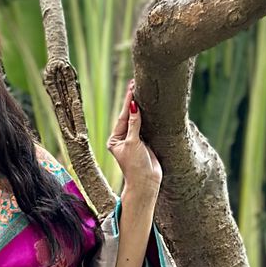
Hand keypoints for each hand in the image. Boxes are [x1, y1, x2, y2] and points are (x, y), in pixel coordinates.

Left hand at [107, 79, 160, 195]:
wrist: (147, 183)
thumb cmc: (135, 166)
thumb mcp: (133, 143)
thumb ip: (134, 124)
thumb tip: (133, 106)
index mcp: (115, 139)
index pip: (122, 117)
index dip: (128, 102)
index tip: (132, 88)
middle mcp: (123, 138)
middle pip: (129, 116)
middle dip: (133, 102)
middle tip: (136, 83)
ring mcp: (134, 140)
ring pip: (138, 120)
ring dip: (141, 107)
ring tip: (143, 90)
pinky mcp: (145, 143)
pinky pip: (146, 126)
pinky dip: (148, 116)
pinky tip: (150, 106)